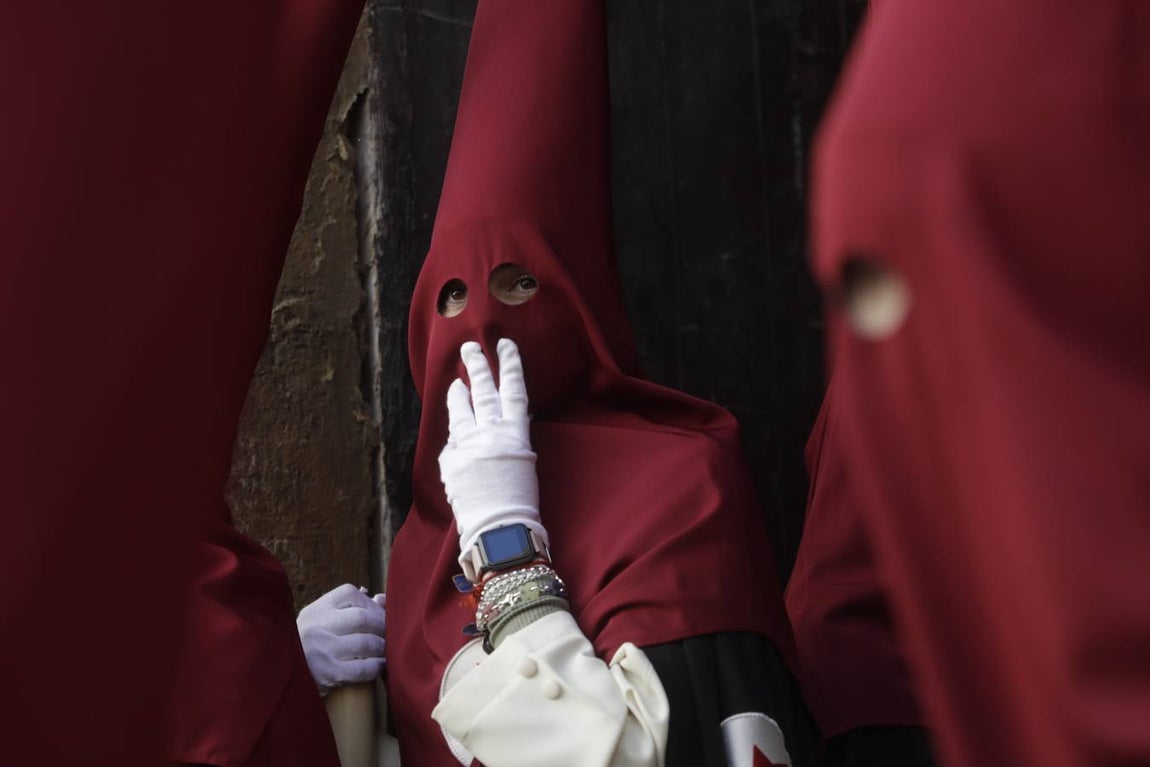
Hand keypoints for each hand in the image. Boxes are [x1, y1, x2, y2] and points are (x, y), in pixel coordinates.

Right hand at [297, 584, 386, 695]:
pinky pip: (361, 668)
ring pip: (365, 643)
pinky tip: (380, 665)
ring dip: (382, 647)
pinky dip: (376, 666)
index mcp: (316, 609)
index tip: (379, 614)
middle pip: (362, 618)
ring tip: (385, 649)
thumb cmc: (309, 644)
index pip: (350, 593)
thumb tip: (383, 599)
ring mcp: (322, 650)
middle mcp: (317, 626)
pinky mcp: (328, 674)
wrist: (281, 675)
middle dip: (382, 626)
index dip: (371, 603)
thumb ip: (350, 608)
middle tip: (389, 634)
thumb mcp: (321, 621)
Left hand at [439, 339, 547, 566]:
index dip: (510, 365)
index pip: (513, 390)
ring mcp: (467, 444)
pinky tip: (458, 445)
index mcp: (515, 433)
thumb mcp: (524, 462)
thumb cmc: (520, 501)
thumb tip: (503, 422)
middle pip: (483, 390)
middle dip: (477, 365)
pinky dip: (456, 443)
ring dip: (458, 394)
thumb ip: (511, 438)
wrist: (499, 528)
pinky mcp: (450, 460)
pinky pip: (452, 445)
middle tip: (469, 348)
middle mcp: (491, 432)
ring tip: (456, 384)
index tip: (504, 345)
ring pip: (461, 411)